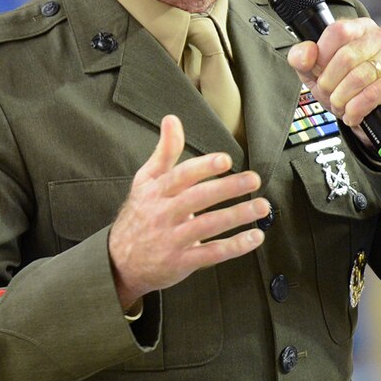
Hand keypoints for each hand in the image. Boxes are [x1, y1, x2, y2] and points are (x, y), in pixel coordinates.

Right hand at [108, 115, 266, 307]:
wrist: (119, 261)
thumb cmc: (140, 214)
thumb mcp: (145, 181)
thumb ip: (164, 152)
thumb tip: (172, 119)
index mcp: (156, 192)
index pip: (180, 177)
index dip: (203, 167)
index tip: (225, 160)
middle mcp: (163, 214)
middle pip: (197, 199)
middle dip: (227, 188)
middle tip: (254, 180)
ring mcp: (172, 239)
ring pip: (207, 225)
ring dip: (237, 215)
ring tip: (261, 206)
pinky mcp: (181, 262)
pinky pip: (211, 254)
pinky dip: (234, 246)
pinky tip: (255, 237)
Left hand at [287, 18, 380, 131]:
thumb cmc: (350, 87)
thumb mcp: (319, 72)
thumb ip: (303, 59)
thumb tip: (304, 54)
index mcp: (359, 28)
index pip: (337, 31)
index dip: (322, 57)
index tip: (320, 74)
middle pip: (346, 57)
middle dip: (330, 84)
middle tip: (330, 96)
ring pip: (359, 78)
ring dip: (342, 100)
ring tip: (341, 107)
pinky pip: (373, 95)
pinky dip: (356, 109)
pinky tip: (353, 115)